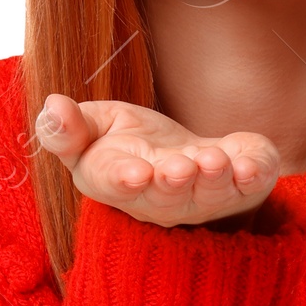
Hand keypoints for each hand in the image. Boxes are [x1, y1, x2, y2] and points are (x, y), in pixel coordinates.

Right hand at [34, 95, 279, 228]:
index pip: (117, 186)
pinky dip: (253, 177)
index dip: (126, 181)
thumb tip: (53, 106)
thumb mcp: (96, 125)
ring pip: (210, 196)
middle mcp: (162, 199)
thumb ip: (69, 126)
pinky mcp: (240, 187)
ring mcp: (203, 198)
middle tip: (181, 168)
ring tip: (216, 161)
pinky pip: (249, 188)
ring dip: (214, 180)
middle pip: (167, 198)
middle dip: (175, 184)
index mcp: (118, 182)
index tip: (135, 173)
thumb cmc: (130, 144)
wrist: (184, 152)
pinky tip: (250, 166)